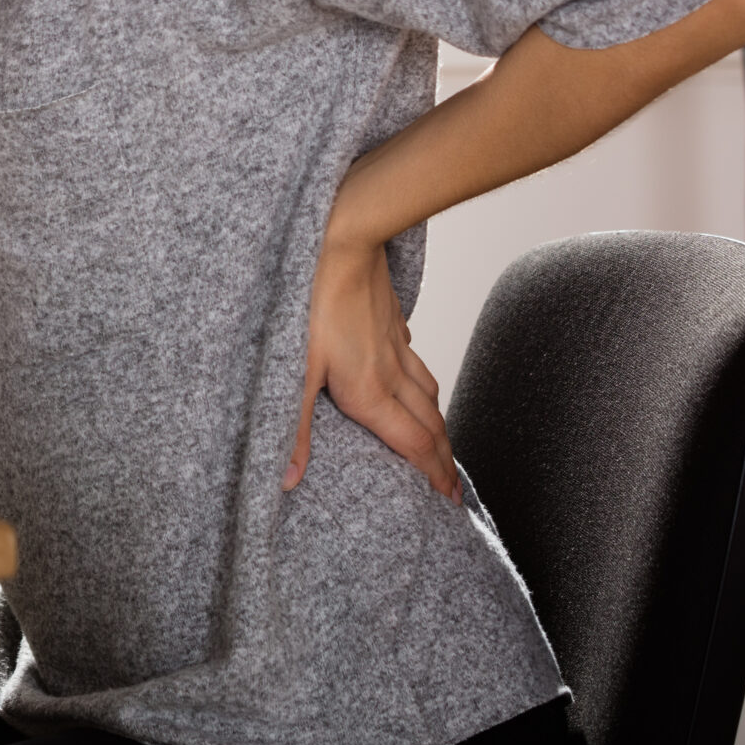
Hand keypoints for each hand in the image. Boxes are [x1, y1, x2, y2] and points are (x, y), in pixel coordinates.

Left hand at [283, 238, 459, 501]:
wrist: (343, 242)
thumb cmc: (313, 303)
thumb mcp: (295, 372)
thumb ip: (294, 429)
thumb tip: (288, 480)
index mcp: (370, 392)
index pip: (413, 446)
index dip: (434, 476)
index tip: (450, 502)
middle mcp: (391, 374)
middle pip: (430, 426)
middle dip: (444, 461)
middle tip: (456, 490)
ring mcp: (395, 345)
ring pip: (427, 393)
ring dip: (438, 424)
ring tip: (442, 445)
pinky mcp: (391, 321)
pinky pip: (414, 360)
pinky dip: (422, 382)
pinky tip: (414, 380)